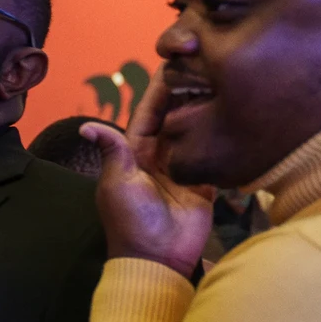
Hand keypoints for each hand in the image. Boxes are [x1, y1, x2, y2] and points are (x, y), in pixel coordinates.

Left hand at [81, 69, 214, 272]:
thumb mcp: (117, 183)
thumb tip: (86, 126)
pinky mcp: (203, 182)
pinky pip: (211, 153)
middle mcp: (158, 158)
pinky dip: (220, 136)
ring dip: (205, 109)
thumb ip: (112, 152)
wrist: (157, 258)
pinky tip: (234, 113)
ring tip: (223, 80)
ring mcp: (182, 169)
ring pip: (194, 131)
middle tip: (204, 64)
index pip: (148, 114)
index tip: (171, 63)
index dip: (158, 91)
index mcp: (134, 155)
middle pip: (174, 118)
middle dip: (186, 93)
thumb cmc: (131, 220)